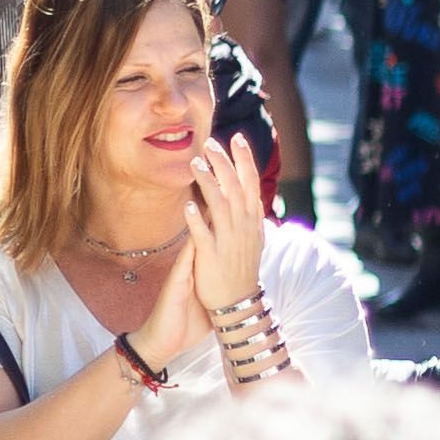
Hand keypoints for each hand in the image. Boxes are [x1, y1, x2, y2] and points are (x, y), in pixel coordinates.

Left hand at [186, 142, 269, 312]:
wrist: (238, 301)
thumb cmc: (241, 266)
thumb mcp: (252, 236)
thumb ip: (247, 212)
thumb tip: (245, 191)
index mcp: (252, 219)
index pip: (250, 182)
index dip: (245, 159)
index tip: (237, 138)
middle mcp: (243, 226)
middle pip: (235, 187)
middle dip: (223, 163)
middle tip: (209, 142)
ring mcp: (228, 240)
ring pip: (220, 205)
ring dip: (208, 183)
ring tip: (195, 163)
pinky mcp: (212, 256)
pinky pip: (203, 235)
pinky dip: (197, 220)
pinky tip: (188, 205)